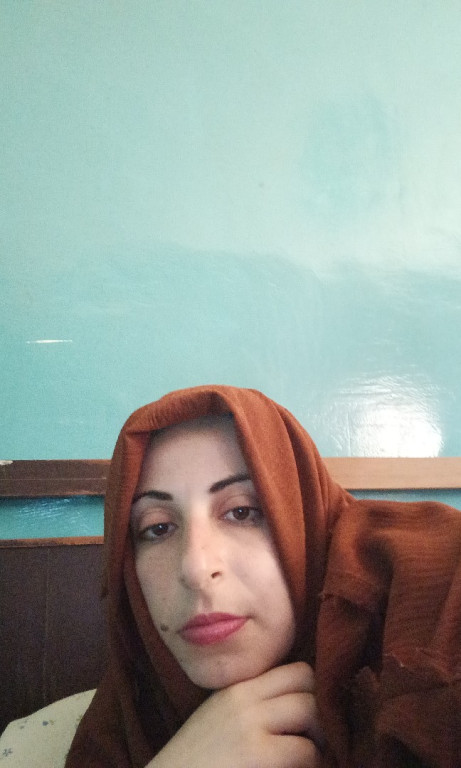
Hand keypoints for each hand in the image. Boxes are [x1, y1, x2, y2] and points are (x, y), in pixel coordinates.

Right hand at [148, 662, 322, 767]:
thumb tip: (298, 704)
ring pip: (311, 711)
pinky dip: (310, 763)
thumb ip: (251, 704)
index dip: (310, 691)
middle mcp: (244, 698)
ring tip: (308, 757)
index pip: (293, 669)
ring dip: (318, 737)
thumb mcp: (219, 719)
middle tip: (313, 738)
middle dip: (319, 710)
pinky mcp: (258, 755)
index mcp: (236, 688)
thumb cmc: (196, 763)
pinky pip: (305, 750)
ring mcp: (250, 724)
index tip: (307, 717)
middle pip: (307, 682)